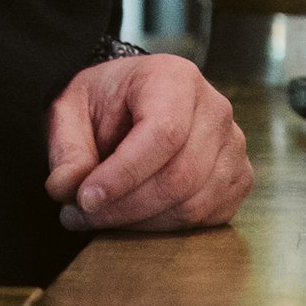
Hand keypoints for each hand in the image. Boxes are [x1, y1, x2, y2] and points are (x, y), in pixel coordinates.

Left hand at [44, 53, 251, 236]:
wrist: (134, 102)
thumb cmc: (105, 103)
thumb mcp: (70, 110)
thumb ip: (67, 148)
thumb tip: (68, 188)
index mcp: (176, 78)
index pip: (163, 133)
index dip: (124, 174)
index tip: (84, 200)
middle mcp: (215, 109)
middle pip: (180, 176)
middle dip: (125, 207)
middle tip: (79, 215)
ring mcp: (233, 145)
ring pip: (194, 203)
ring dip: (141, 223)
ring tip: (100, 217)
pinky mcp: (238, 177)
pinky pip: (207, 217)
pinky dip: (166, 228)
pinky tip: (135, 216)